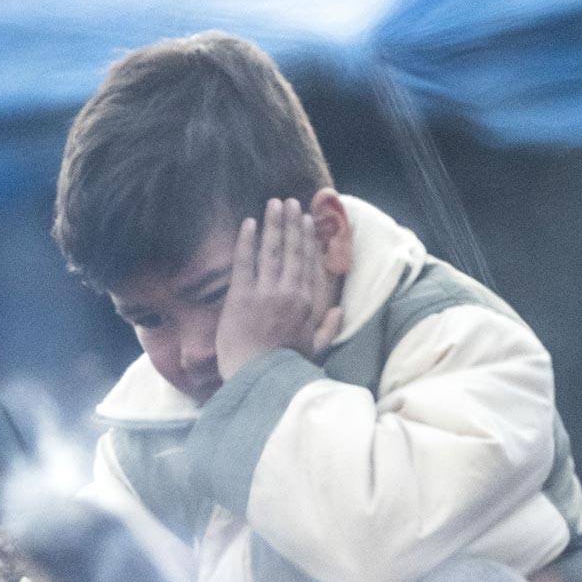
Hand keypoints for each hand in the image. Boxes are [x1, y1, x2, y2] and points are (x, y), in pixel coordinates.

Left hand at [215, 198, 342, 380]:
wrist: (259, 379)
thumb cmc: (285, 369)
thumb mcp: (314, 351)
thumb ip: (328, 329)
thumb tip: (340, 312)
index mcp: (306, 304)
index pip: (308, 264)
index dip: (308, 240)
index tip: (308, 221)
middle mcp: (289, 292)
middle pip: (292, 251)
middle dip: (292, 224)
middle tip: (291, 202)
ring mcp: (265, 292)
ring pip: (271, 250)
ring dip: (273, 224)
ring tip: (274, 203)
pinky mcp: (241, 296)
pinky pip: (245, 261)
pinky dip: (247, 240)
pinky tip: (249, 223)